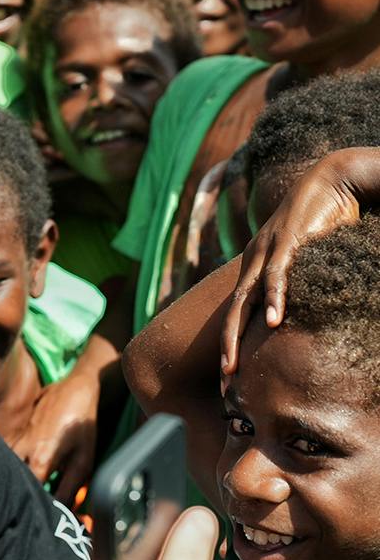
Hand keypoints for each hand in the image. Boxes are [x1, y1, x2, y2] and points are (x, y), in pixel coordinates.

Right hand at [12, 372, 98, 504]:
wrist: (73, 391)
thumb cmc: (82, 426)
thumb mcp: (83, 461)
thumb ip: (71, 490)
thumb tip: (66, 516)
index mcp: (39, 460)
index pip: (30, 496)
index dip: (37, 512)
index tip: (46, 524)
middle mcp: (21, 452)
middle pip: (11, 486)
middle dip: (19, 501)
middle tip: (30, 515)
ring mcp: (14, 443)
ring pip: (5, 473)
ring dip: (14, 486)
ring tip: (23, 499)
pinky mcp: (13, 438)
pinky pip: (7, 461)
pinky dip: (13, 473)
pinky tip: (22, 480)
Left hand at [221, 148, 366, 381]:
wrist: (335, 178)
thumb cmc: (326, 220)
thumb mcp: (308, 260)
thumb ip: (300, 285)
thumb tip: (299, 318)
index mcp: (256, 266)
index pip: (237, 312)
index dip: (231, 343)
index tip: (230, 376)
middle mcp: (254, 259)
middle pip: (232, 312)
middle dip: (225, 348)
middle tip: (224, 381)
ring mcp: (267, 249)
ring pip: (244, 299)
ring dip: (236, 335)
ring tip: (233, 365)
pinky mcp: (287, 239)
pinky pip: (276, 275)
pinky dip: (273, 299)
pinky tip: (270, 322)